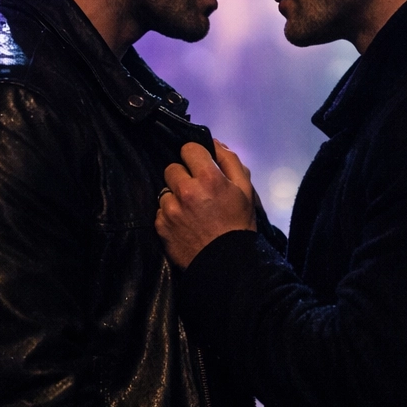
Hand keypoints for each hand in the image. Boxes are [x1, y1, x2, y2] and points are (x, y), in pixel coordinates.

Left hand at [156, 142, 257, 268]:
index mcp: (208, 178)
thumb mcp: (245, 189)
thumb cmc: (239, 224)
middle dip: (183, 176)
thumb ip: (231, 161)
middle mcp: (185, 190)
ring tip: (190, 211)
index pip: (188, 149)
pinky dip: (170, 214)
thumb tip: (215, 143)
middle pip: (172, 167)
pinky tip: (184, 223)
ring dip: (175, 196)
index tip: (200, 167)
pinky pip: (161, 210)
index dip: (196, 157)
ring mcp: (170, 209)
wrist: (226, 263)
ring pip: (165, 189)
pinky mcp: (161, 225)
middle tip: (196, 191)